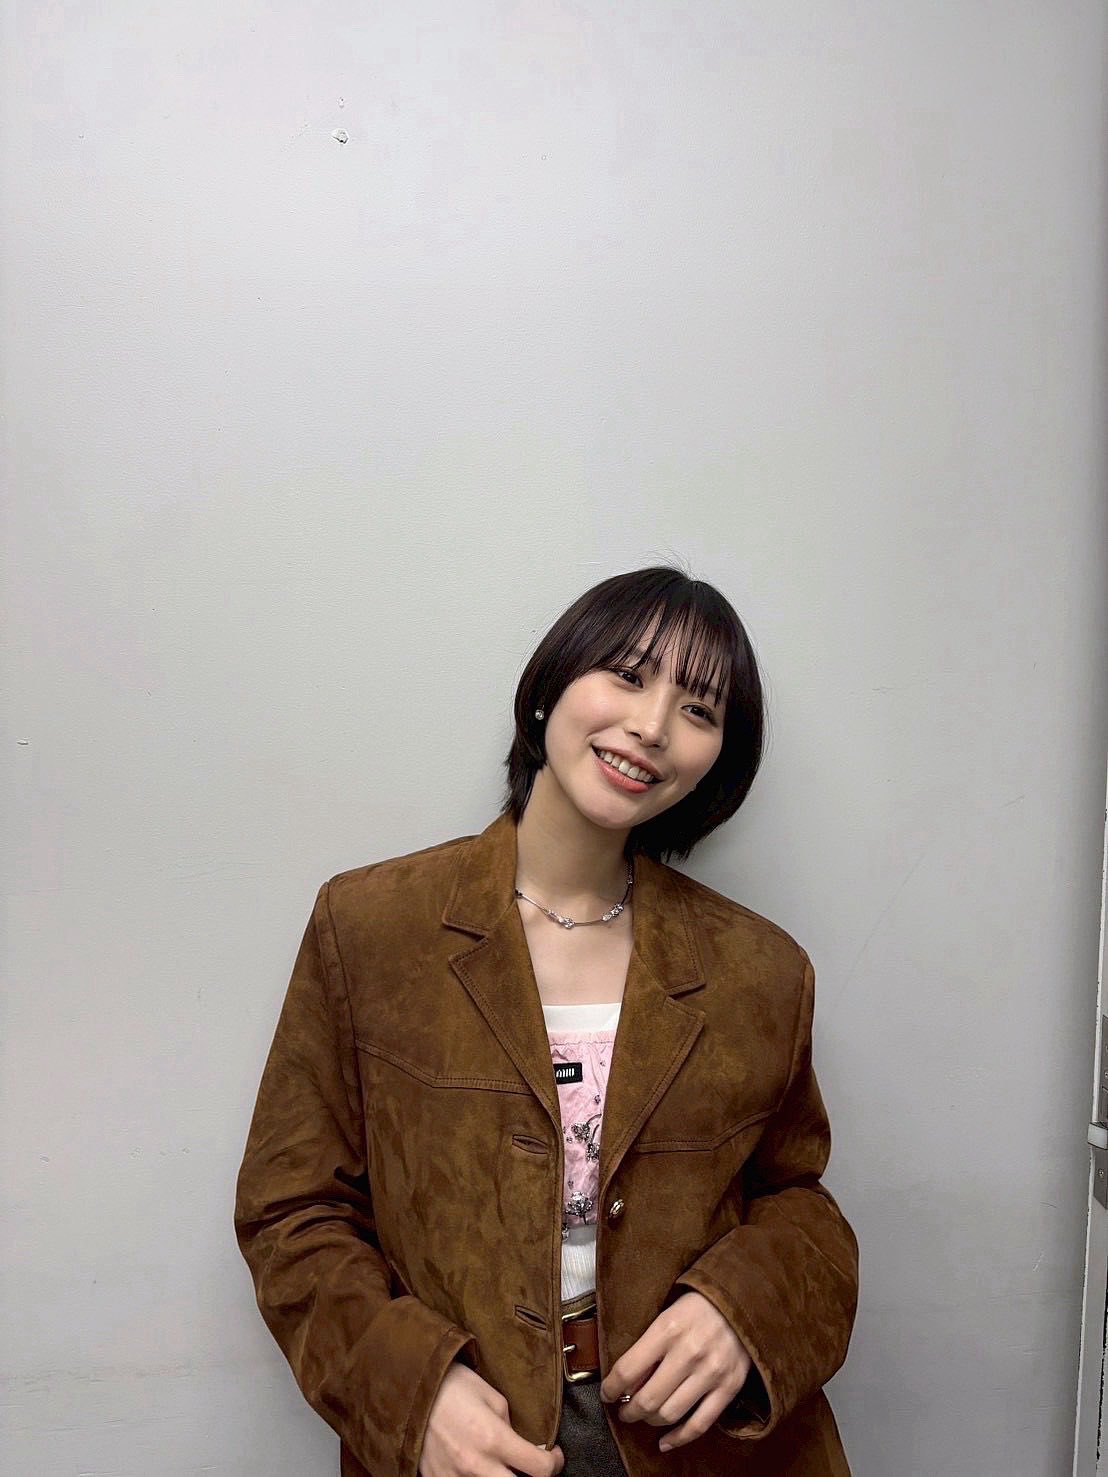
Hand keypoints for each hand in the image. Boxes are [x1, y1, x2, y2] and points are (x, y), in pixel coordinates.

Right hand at [419, 1361, 564, 1476]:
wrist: (411, 1388)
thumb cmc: (453, 1385)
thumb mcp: (492, 1397)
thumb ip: (510, 1426)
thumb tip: (523, 1446)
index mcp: (494, 1438)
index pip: (539, 1468)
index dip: (555, 1464)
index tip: (554, 1456)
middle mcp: (477, 1465)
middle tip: (531, 1467)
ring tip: (503, 1465)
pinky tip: (478, 1469)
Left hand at [599, 1290, 752, 1453]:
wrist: (740, 1302)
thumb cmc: (697, 1307)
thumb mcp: (666, 1314)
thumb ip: (647, 1346)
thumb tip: (626, 1383)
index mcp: (667, 1329)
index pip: (627, 1370)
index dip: (611, 1389)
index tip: (607, 1395)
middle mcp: (688, 1353)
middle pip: (648, 1399)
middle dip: (629, 1411)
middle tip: (624, 1411)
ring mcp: (710, 1373)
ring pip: (670, 1414)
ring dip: (650, 1421)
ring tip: (643, 1417)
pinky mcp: (728, 1388)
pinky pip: (699, 1424)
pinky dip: (679, 1438)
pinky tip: (665, 1442)